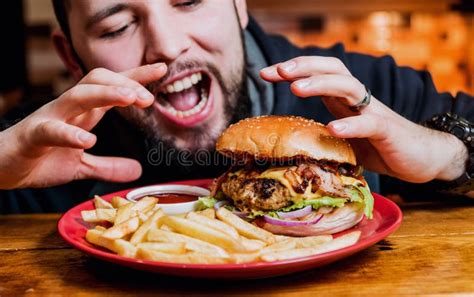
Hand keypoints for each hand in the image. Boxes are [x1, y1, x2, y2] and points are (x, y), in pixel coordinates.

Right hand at [0, 63, 166, 188]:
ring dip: (106, 95)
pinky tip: (88, 140)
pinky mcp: (33, 136)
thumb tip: (137, 169)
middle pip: (96, 82)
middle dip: (125, 83)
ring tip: (131, 98)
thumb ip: (108, 165)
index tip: (162, 69)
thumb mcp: (81, 165)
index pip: (112, 87)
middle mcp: (68, 109)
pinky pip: (51, 130)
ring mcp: (50, 119)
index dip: (136, 77)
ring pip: (77, 97)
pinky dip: (70, 134)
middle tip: (149, 96)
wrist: (1, 167)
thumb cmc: (40, 158)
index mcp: (82, 113)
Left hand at [261, 56, 466, 182]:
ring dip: (321, 84)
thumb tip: (289, 149)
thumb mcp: (344, 141)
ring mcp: (373, 113)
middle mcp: (358, 100)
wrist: (421, 158)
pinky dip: (351, 125)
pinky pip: (370, 123)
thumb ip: (322, 139)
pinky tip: (333, 128)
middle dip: (303, 66)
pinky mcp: (388, 131)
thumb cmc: (380, 148)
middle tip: (277, 71)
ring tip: (296, 89)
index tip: (265, 73)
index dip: (293, 70)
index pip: (318, 74)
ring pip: (348, 87)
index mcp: (344, 100)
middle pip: (332, 70)